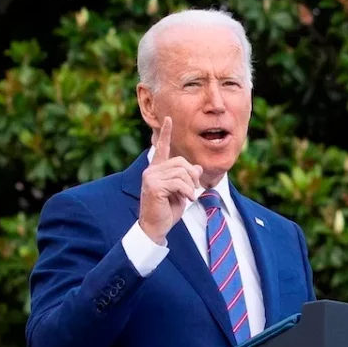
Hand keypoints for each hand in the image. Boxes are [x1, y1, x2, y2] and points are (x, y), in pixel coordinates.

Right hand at [139, 117, 200, 244]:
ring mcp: (151, 177)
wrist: (156, 227)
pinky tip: (187, 199)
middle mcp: (152, 171)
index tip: (169, 119)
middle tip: (194, 189)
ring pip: (181, 172)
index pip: (162, 148)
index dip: (166, 133)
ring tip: (189, 196)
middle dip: (192, 175)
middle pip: (180, 162)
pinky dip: (187, 191)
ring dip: (190, 186)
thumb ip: (187, 179)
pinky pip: (178, 182)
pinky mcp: (153, 185)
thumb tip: (197, 167)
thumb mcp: (181, 192)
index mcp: (157, 170)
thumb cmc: (167, 211)